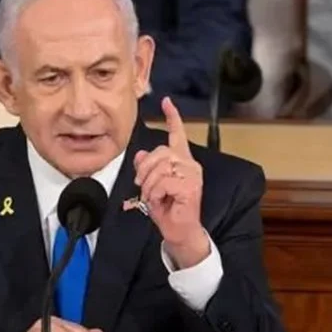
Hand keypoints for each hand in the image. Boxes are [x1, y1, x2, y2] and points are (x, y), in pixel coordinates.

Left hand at [133, 97, 208, 268]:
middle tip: (142, 187)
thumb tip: (139, 155)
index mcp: (181, 161)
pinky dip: (156, 192)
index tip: (167, 101)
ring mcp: (192, 174)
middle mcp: (189, 164)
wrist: (178, 230)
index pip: (177, 134)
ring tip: (152, 197)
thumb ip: (146, 169)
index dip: (172, 117)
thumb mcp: (151, 186)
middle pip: (160, 152)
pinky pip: (164, 181)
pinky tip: (160, 200)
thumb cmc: (168, 209)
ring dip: (149, 185)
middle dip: (144, 170)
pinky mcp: (191, 186)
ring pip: (160, 167)